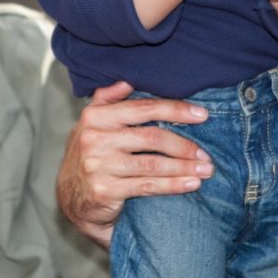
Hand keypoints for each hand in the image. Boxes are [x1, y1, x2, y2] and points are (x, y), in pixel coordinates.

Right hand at [56, 81, 213, 248]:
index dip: (176, 110)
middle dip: (185, 145)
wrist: (70, 196)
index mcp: (97, 116)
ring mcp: (99, 165)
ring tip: (206, 169)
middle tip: (207, 153)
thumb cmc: (92, 152)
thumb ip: (108, 98)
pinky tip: (192, 184)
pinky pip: (147, 186)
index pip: (144, 108)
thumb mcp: (93, 121)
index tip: (202, 115)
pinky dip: (173, 185)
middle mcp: (95, 138)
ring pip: (153, 164)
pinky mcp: (104, 190)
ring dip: (184, 167)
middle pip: (152, 137)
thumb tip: (127, 81)